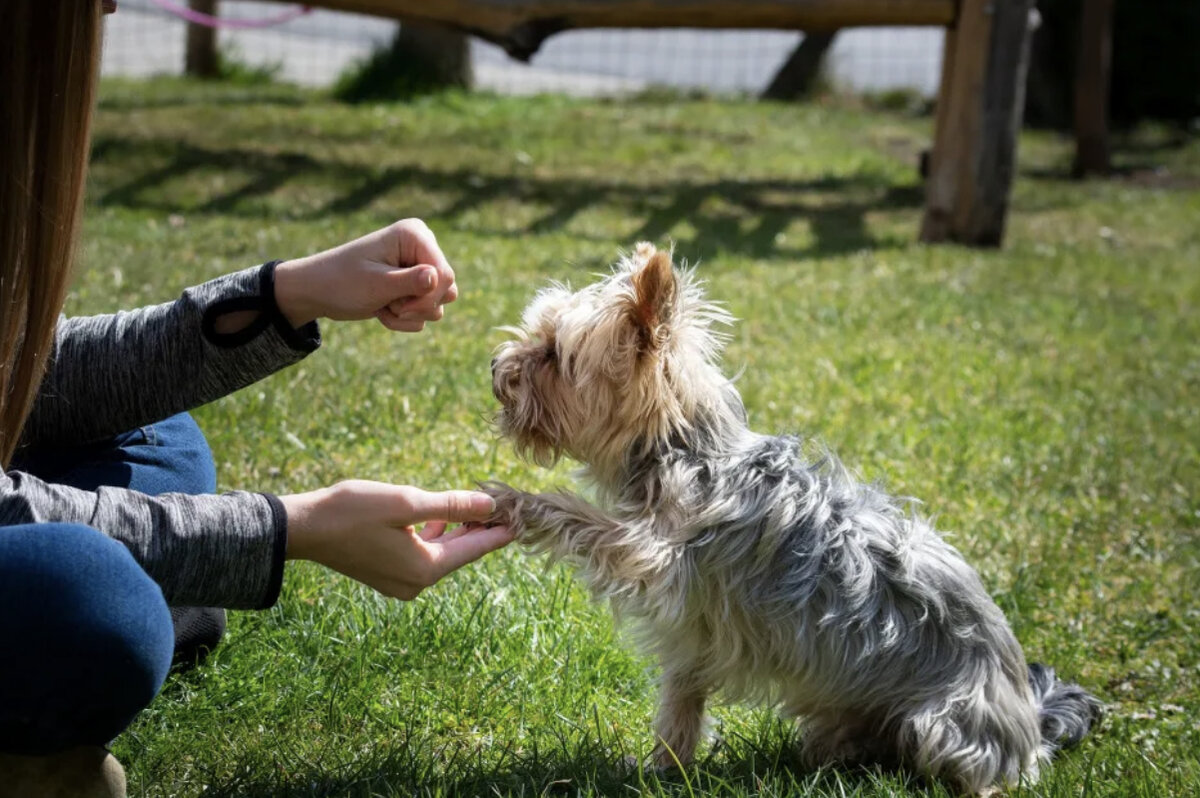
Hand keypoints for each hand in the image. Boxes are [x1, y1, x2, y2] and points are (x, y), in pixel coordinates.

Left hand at [273, 219, 458, 331]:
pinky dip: (405, 319)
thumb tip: (439, 278)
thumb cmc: (342, 282)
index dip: (427, 296)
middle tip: (391, 306)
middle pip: (447, 289)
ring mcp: (419, 267)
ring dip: (410, 315)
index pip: (445, 274)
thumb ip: (410, 282)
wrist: (318, 291)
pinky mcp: (415, 286)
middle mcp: (422, 247)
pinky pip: (426, 312)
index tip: (400, 306)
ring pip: (438, 304)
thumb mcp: (376, 284)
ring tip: (384, 306)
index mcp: (414, 234)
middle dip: (418, 306)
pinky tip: (383, 309)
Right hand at [282, 480, 512, 598]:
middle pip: (460, 553)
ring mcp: (400, 583)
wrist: (302, 530)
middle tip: (505, 506)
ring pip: (442, 554)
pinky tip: (439, 518)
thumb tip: (489, 506)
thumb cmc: (352, 511)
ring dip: (458, 531)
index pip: (475, 549)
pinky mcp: (386, 575)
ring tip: (478, 507)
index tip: (525, 517)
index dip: (501, 531)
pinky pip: (423, 556)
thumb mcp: (407, 502)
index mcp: (425, 569)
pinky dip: (435, 537)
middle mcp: (416, 583)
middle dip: (481, 529)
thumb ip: (451, 506)